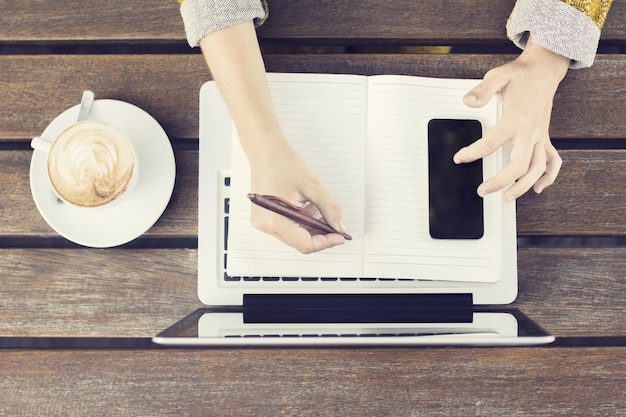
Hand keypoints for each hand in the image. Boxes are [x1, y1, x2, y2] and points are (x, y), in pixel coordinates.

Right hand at [246, 134, 347, 253]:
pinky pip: (285, 227)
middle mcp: (266, 225)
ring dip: (310, 228)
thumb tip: (339, 227)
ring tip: (319, 211)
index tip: (339, 236)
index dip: (325, 242)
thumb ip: (330, 209)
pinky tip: (307, 209)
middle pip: (299, 242)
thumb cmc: (284, 164)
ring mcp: (262, 222)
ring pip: (293, 236)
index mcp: (276, 220)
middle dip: (319, 235)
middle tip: (335, 226)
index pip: (305, 244)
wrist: (265, 150)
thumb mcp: (314, 187)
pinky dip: (299, 223)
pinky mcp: (263, 216)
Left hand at [454, 35, 569, 201]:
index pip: (491, 142)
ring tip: (506, 198)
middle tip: (482, 190)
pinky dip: (548, 177)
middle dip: (500, 181)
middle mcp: (530, 130)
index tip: (459, 158)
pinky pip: (552, 161)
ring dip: (523, 186)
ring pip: (537, 168)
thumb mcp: (498, 76)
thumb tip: (468, 102)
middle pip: (518, 165)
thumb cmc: (520, 75)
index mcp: (516, 118)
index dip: (472, 153)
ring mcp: (539, 136)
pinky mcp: (544, 137)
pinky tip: (537, 188)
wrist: (544, 69)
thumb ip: (482, 90)